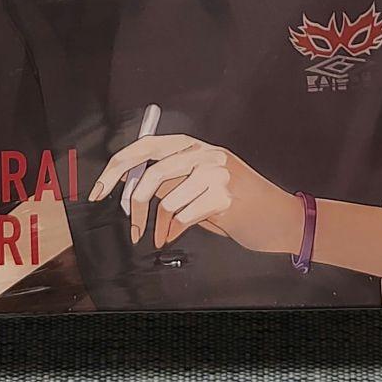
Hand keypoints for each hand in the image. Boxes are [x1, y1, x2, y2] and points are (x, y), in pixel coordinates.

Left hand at [89, 134, 303, 253]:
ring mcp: (216, 172)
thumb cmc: (239, 204)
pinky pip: (182, 217)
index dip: (117, 167)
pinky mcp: (224, 196)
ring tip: (165, 234)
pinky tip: (179, 236)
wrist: (282, 219)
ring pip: (166, 200)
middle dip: (134, 202)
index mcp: (193, 146)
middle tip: (132, 225)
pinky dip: (174, 232)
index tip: (99, 189)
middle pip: (150, 172)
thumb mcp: (201, 183)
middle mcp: (203, 153)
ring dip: (160, 225)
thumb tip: (130, 191)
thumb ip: (171, 180)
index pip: (145, 147)